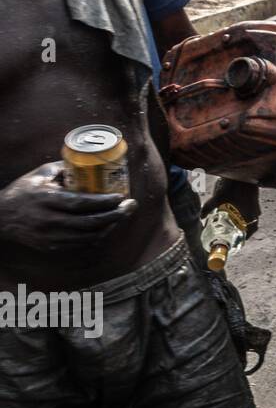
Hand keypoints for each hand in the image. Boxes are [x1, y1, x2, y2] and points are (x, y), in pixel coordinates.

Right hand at [0, 162, 136, 251]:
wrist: (0, 218)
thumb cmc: (23, 192)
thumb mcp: (40, 175)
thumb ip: (65, 168)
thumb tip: (91, 161)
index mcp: (46, 200)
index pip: (81, 203)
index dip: (104, 202)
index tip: (121, 196)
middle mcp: (49, 221)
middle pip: (89, 222)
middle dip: (115, 215)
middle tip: (130, 206)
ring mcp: (50, 237)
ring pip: (88, 236)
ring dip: (110, 227)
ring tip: (122, 215)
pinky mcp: (52, 247)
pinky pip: (81, 245)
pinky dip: (97, 236)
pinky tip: (107, 226)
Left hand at [201, 177, 261, 236]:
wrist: (244, 167)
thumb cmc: (234, 183)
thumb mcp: (219, 196)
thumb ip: (209, 206)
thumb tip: (201, 217)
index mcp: (249, 212)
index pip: (252, 228)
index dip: (247, 235)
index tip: (241, 239)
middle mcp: (255, 208)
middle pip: (254, 222)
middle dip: (246, 228)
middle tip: (237, 230)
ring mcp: (256, 201)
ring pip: (254, 214)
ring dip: (247, 218)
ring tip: (237, 219)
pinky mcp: (254, 194)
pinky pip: (253, 206)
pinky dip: (247, 209)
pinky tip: (238, 205)